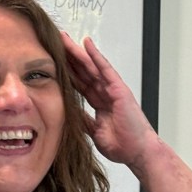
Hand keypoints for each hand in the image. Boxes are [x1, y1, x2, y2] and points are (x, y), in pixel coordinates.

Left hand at [62, 32, 156, 169]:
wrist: (138, 152)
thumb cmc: (123, 145)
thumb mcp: (95, 132)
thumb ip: (83, 120)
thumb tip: (69, 113)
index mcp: (100, 103)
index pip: (80, 84)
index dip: (67, 73)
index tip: (53, 63)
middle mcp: (106, 93)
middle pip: (83, 72)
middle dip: (69, 58)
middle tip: (55, 43)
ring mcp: (113, 90)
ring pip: (91, 67)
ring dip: (78, 52)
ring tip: (65, 39)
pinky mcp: (119, 89)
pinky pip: (105, 69)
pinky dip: (96, 56)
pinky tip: (87, 44)